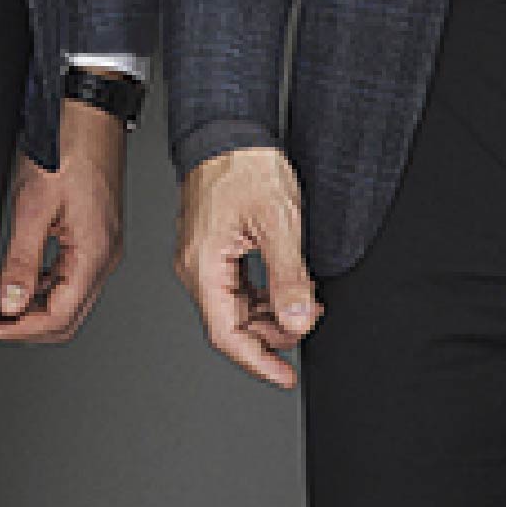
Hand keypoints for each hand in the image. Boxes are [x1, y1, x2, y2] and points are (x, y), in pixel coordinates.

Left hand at [0, 96, 132, 342]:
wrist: (89, 115)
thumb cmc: (69, 149)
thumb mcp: (34, 206)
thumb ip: (21, 260)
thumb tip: (11, 303)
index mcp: (94, 254)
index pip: (59, 315)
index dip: (20, 329)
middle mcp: (103, 256)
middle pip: (66, 315)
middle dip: (24, 323)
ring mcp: (99, 247)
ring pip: (65, 297)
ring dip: (29, 304)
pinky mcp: (91, 235)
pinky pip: (65, 274)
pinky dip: (38, 283)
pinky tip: (11, 278)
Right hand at [173, 146, 319, 387]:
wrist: (229, 130)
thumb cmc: (246, 166)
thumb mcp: (279, 223)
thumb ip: (288, 277)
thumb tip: (297, 321)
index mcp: (203, 265)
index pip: (227, 333)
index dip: (258, 361)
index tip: (284, 376)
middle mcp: (196, 266)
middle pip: (232, 324)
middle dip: (272, 334)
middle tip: (310, 323)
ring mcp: (203, 258)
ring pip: (237, 307)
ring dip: (271, 316)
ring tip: (307, 306)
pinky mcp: (214, 250)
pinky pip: (237, 288)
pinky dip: (265, 296)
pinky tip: (289, 291)